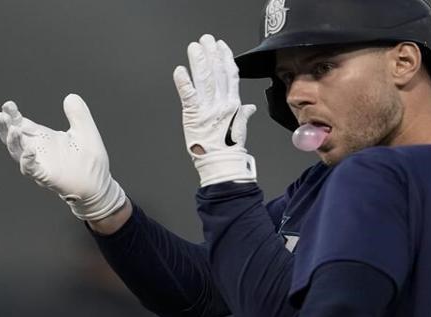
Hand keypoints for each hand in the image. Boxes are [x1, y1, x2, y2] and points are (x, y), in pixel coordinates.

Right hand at [0, 94, 126, 220]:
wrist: (99, 185)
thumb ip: (78, 114)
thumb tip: (71, 97)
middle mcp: (37, 150)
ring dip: (13, 142)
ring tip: (13, 129)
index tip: (8, 105)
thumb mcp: (86, 132)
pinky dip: (28, 161)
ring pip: (18, 153)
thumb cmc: (90, 161)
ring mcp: (40, 164)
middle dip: (5, 127)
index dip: (12, 115)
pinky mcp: (46, 177)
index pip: (21, 124)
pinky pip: (32, 170)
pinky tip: (28, 151)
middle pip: (13, 138)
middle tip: (1, 115)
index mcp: (43, 138)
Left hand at [173, 34, 258, 185]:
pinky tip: (180, 70)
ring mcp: (207, 108)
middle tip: (206, 40)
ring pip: (204, 79)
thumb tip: (250, 108)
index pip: (230, 75)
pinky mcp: (193, 115)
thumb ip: (243, 114)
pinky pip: (188, 95)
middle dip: (211, 54)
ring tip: (194, 48)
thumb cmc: (229, 148)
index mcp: (233, 104)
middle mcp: (221, 103)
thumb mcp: (240, 128)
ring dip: (198, 61)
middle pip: (217, 73)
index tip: (222, 46)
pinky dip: (183, 82)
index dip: (226, 58)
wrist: (221, 163)